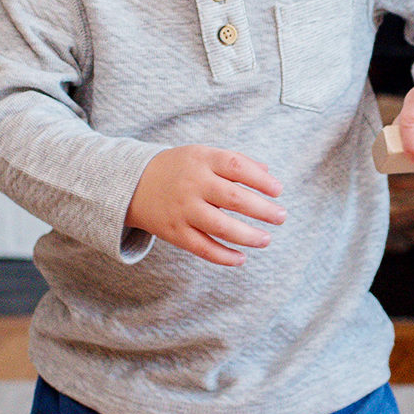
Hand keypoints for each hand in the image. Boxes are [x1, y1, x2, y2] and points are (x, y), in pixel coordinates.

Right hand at [126, 146, 284, 265]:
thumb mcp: (202, 155)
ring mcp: (183, 209)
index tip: (278, 191)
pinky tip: (241, 258)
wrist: (132, 183)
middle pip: (233, 198)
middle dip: (262, 210)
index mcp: (202, 159)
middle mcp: (192, 184)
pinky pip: (203, 248)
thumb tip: (268, 172)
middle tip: (281, 217)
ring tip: (266, 239)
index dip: (261, 180)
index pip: (237, 167)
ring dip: (248, 236)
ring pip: (220, 226)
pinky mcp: (175, 232)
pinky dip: (224, 256)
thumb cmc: (179, 168)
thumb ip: (235, 162)